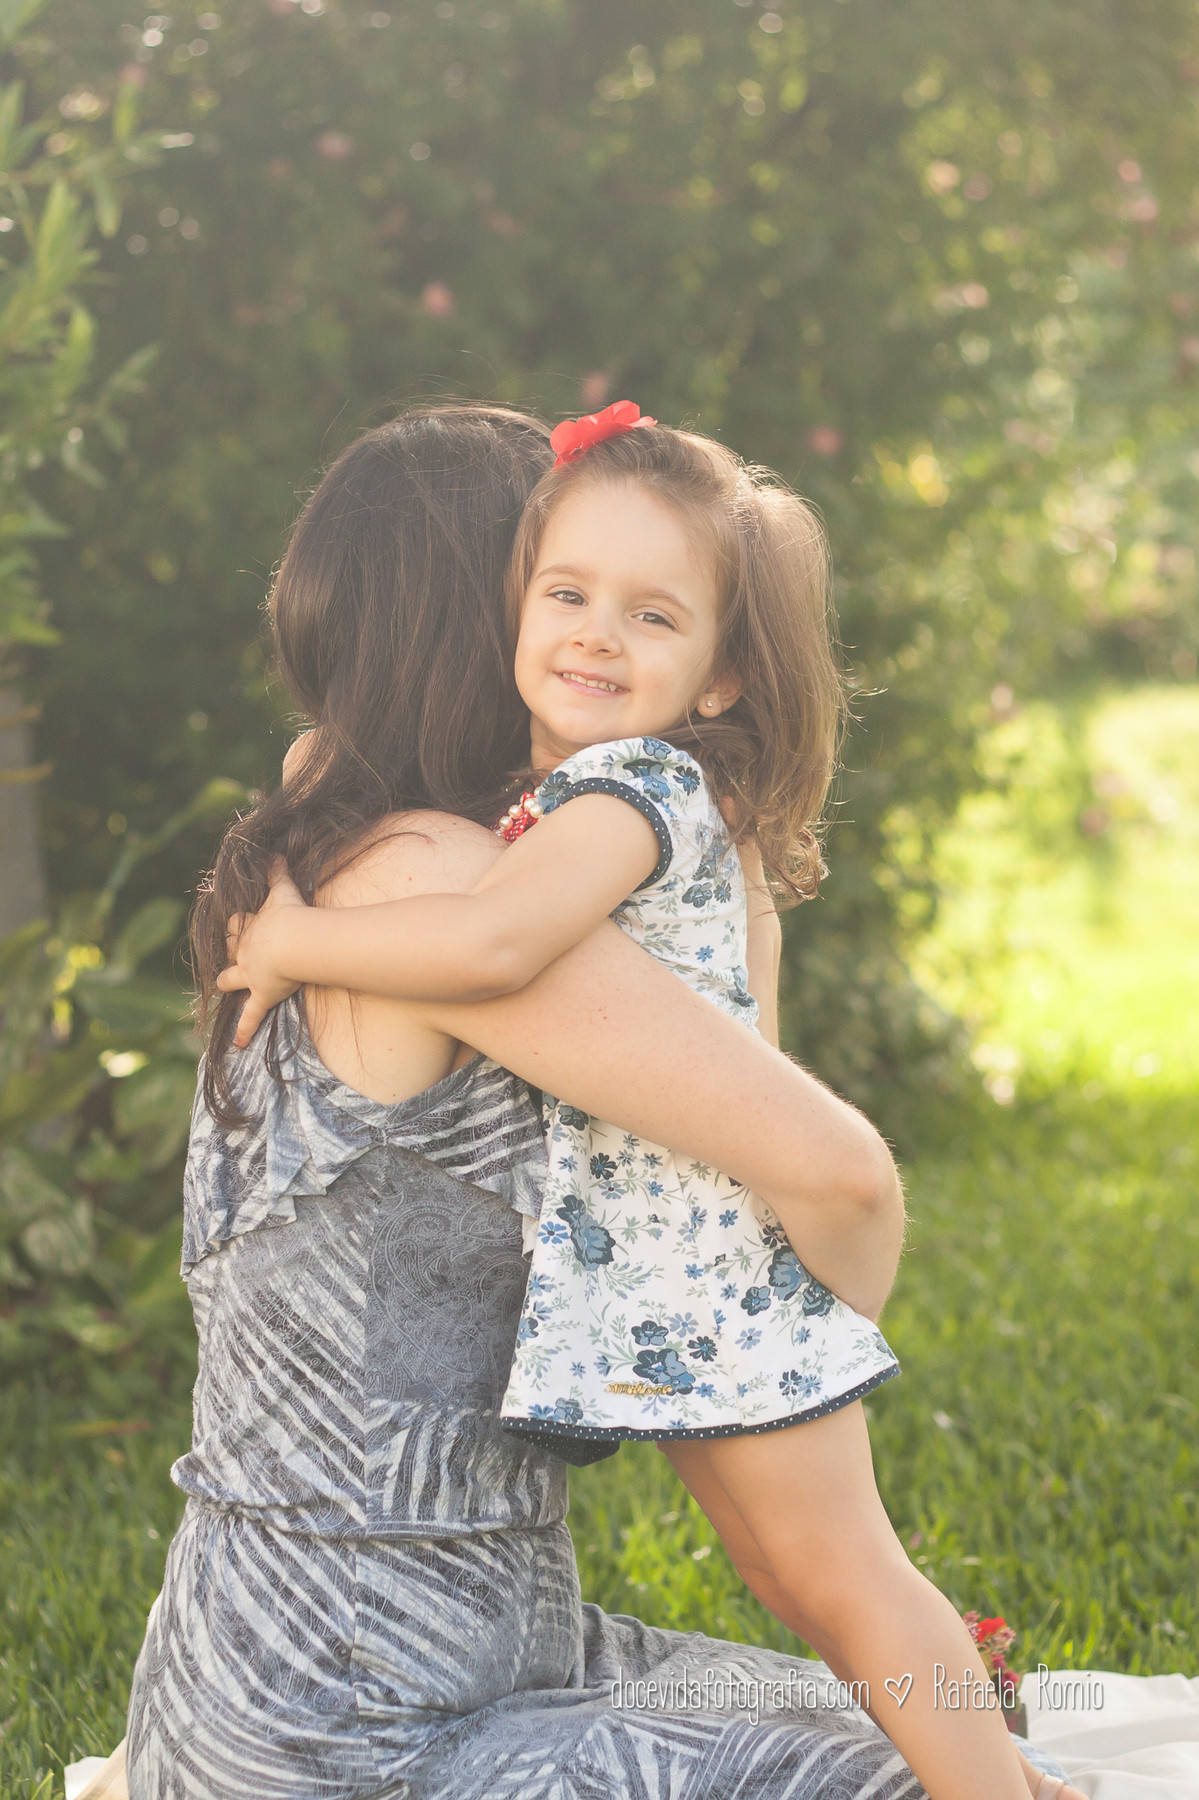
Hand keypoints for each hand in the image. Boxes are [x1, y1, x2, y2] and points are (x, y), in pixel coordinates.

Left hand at [216, 857, 306, 1046]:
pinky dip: (244, 1030)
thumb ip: (278, 871)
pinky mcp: (261, 995)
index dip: (238, 925)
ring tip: (224, 988)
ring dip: (228, 983)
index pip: (237, 924)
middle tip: (233, 955)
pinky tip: (238, 1043)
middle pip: (229, 951)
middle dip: (229, 953)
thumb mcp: (283, 890)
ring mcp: (250, 975)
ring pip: (230, 980)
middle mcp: (244, 951)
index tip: (239, 924)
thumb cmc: (290, 914)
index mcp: (250, 927)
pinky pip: (250, 1016)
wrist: (293, 940)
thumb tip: (275, 850)